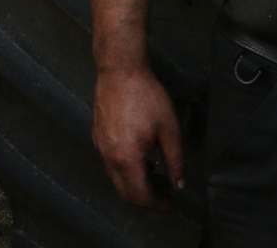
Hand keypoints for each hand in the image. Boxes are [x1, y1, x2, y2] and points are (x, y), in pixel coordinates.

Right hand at [92, 63, 183, 209]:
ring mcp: (99, 146)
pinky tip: (140, 156)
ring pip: (116, 178)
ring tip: (156, 173)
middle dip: (146, 199)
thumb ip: (176, 160)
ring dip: (135, 183)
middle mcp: (108, 157)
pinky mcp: (97, 135)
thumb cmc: (147, 97)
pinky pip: (110, 163)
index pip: (141, 196)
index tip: (172, 205)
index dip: (158, 206)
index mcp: (126, 159)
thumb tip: (179, 184)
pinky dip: (126, 169)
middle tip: (165, 195)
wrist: (120, 69)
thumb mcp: (169, 129)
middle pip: (125, 193)